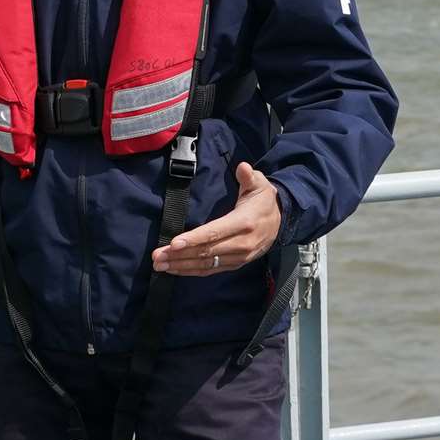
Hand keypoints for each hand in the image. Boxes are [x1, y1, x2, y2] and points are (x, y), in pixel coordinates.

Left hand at [151, 162, 279, 275]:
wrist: (281, 222)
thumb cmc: (263, 201)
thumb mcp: (260, 184)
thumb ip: (249, 176)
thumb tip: (242, 167)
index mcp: (243, 223)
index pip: (215, 232)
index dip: (194, 238)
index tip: (174, 243)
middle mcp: (241, 243)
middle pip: (205, 251)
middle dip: (179, 255)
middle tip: (157, 257)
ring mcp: (238, 257)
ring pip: (206, 264)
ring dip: (181, 266)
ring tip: (160, 265)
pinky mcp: (235, 264)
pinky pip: (211, 270)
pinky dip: (192, 272)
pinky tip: (175, 270)